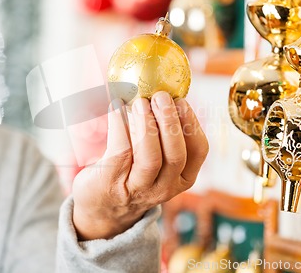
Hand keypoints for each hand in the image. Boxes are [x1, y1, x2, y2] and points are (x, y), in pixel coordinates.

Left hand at [72, 91, 208, 240]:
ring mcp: (139, 189)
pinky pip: (120, 152)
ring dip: (147, 125)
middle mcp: (165, 187)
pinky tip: (116, 107)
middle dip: (170, 121)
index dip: (191, 123)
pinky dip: (119, 125)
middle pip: (175, 155)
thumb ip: (166, 135)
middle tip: (161, 96)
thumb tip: (165, 92)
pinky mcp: (112, 183)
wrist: (102, 207)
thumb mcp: (160, 163)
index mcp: (183, 178)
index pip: (198, 150)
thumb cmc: (134, 174)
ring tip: (140, 101)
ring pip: (150, 157)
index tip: (181, 100)